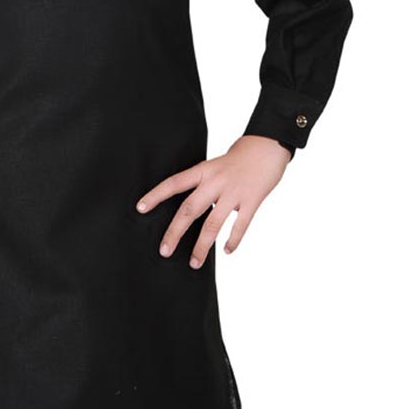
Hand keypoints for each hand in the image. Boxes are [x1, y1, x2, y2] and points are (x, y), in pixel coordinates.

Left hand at [135, 135, 291, 266]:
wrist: (267, 146)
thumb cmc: (239, 158)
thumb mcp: (214, 166)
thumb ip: (202, 185)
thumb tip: (190, 210)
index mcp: (203, 171)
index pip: (174, 184)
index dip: (156, 196)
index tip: (140, 209)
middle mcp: (215, 182)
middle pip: (189, 210)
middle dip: (175, 233)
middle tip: (164, 251)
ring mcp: (234, 192)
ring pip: (213, 223)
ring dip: (202, 246)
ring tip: (194, 262)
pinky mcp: (252, 200)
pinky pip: (240, 225)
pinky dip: (233, 240)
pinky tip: (226, 251)